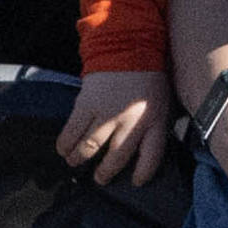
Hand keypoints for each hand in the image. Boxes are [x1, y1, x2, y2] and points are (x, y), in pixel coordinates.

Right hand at [61, 66, 169, 187]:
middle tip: (99, 179)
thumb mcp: (163, 104)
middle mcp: (131, 120)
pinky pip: (73, 130)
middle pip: (117, 157)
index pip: (152, 156)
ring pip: (90, 146)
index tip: (136, 182)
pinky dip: (65, 143)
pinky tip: (63, 149)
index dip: (144, 173)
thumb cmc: (148, 79)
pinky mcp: (87, 103)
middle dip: (105, 172)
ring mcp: (107, 112)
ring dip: (80, 158)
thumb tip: (147, 152)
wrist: (129, 45)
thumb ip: (156, 128)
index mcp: (154, 120)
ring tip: (75, 163)